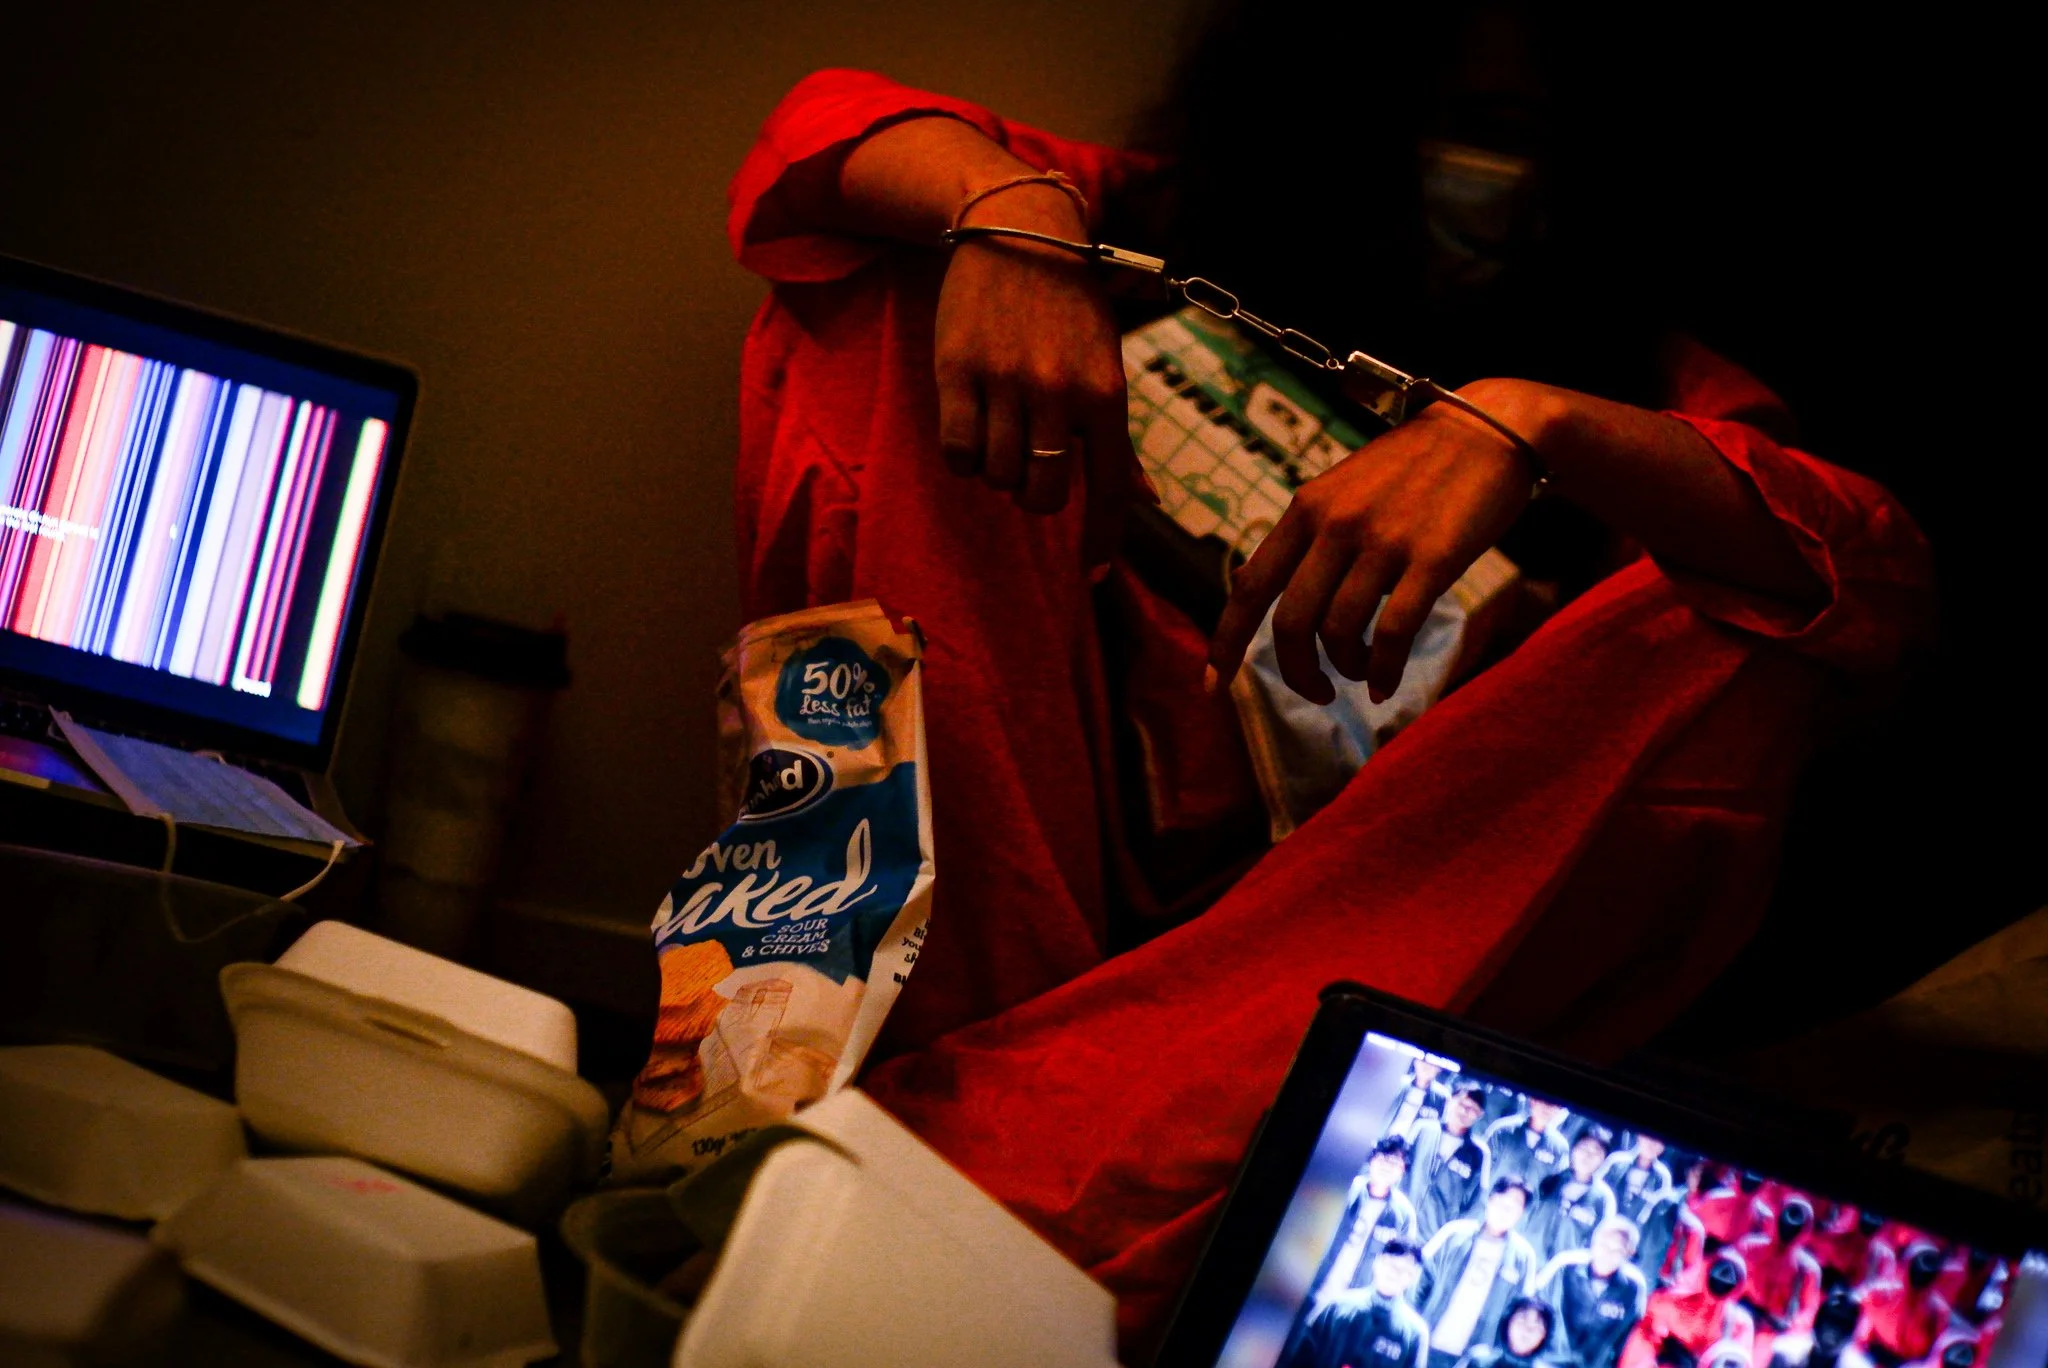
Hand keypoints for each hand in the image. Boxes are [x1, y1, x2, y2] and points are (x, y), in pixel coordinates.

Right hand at [934, 184, 1139, 564]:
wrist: (1018, 232)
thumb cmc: (1070, 310)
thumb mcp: (1106, 367)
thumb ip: (1118, 441)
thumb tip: (1147, 500)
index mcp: (1105, 394)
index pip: (1107, 490)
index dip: (1101, 540)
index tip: (1093, 575)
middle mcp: (1058, 392)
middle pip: (1041, 496)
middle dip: (1035, 497)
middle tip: (1030, 468)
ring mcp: (1005, 381)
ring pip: (997, 476)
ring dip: (998, 470)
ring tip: (1001, 431)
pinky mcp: (957, 371)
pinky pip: (957, 451)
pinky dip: (964, 455)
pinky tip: (973, 427)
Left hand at [1208, 378, 1550, 703]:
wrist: (1486, 430)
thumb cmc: (1411, 468)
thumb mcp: (1339, 489)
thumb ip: (1298, 537)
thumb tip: (1244, 581)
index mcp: (1305, 510)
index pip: (1250, 586)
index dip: (1227, 642)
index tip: (1216, 684)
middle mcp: (1334, 525)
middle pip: (1290, 623)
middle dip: (1296, 672)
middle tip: (1316, 692)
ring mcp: (1382, 542)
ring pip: (1339, 633)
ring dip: (1347, 669)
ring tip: (1363, 672)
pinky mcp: (1431, 559)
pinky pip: (1394, 633)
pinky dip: (1384, 671)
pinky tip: (1386, 685)